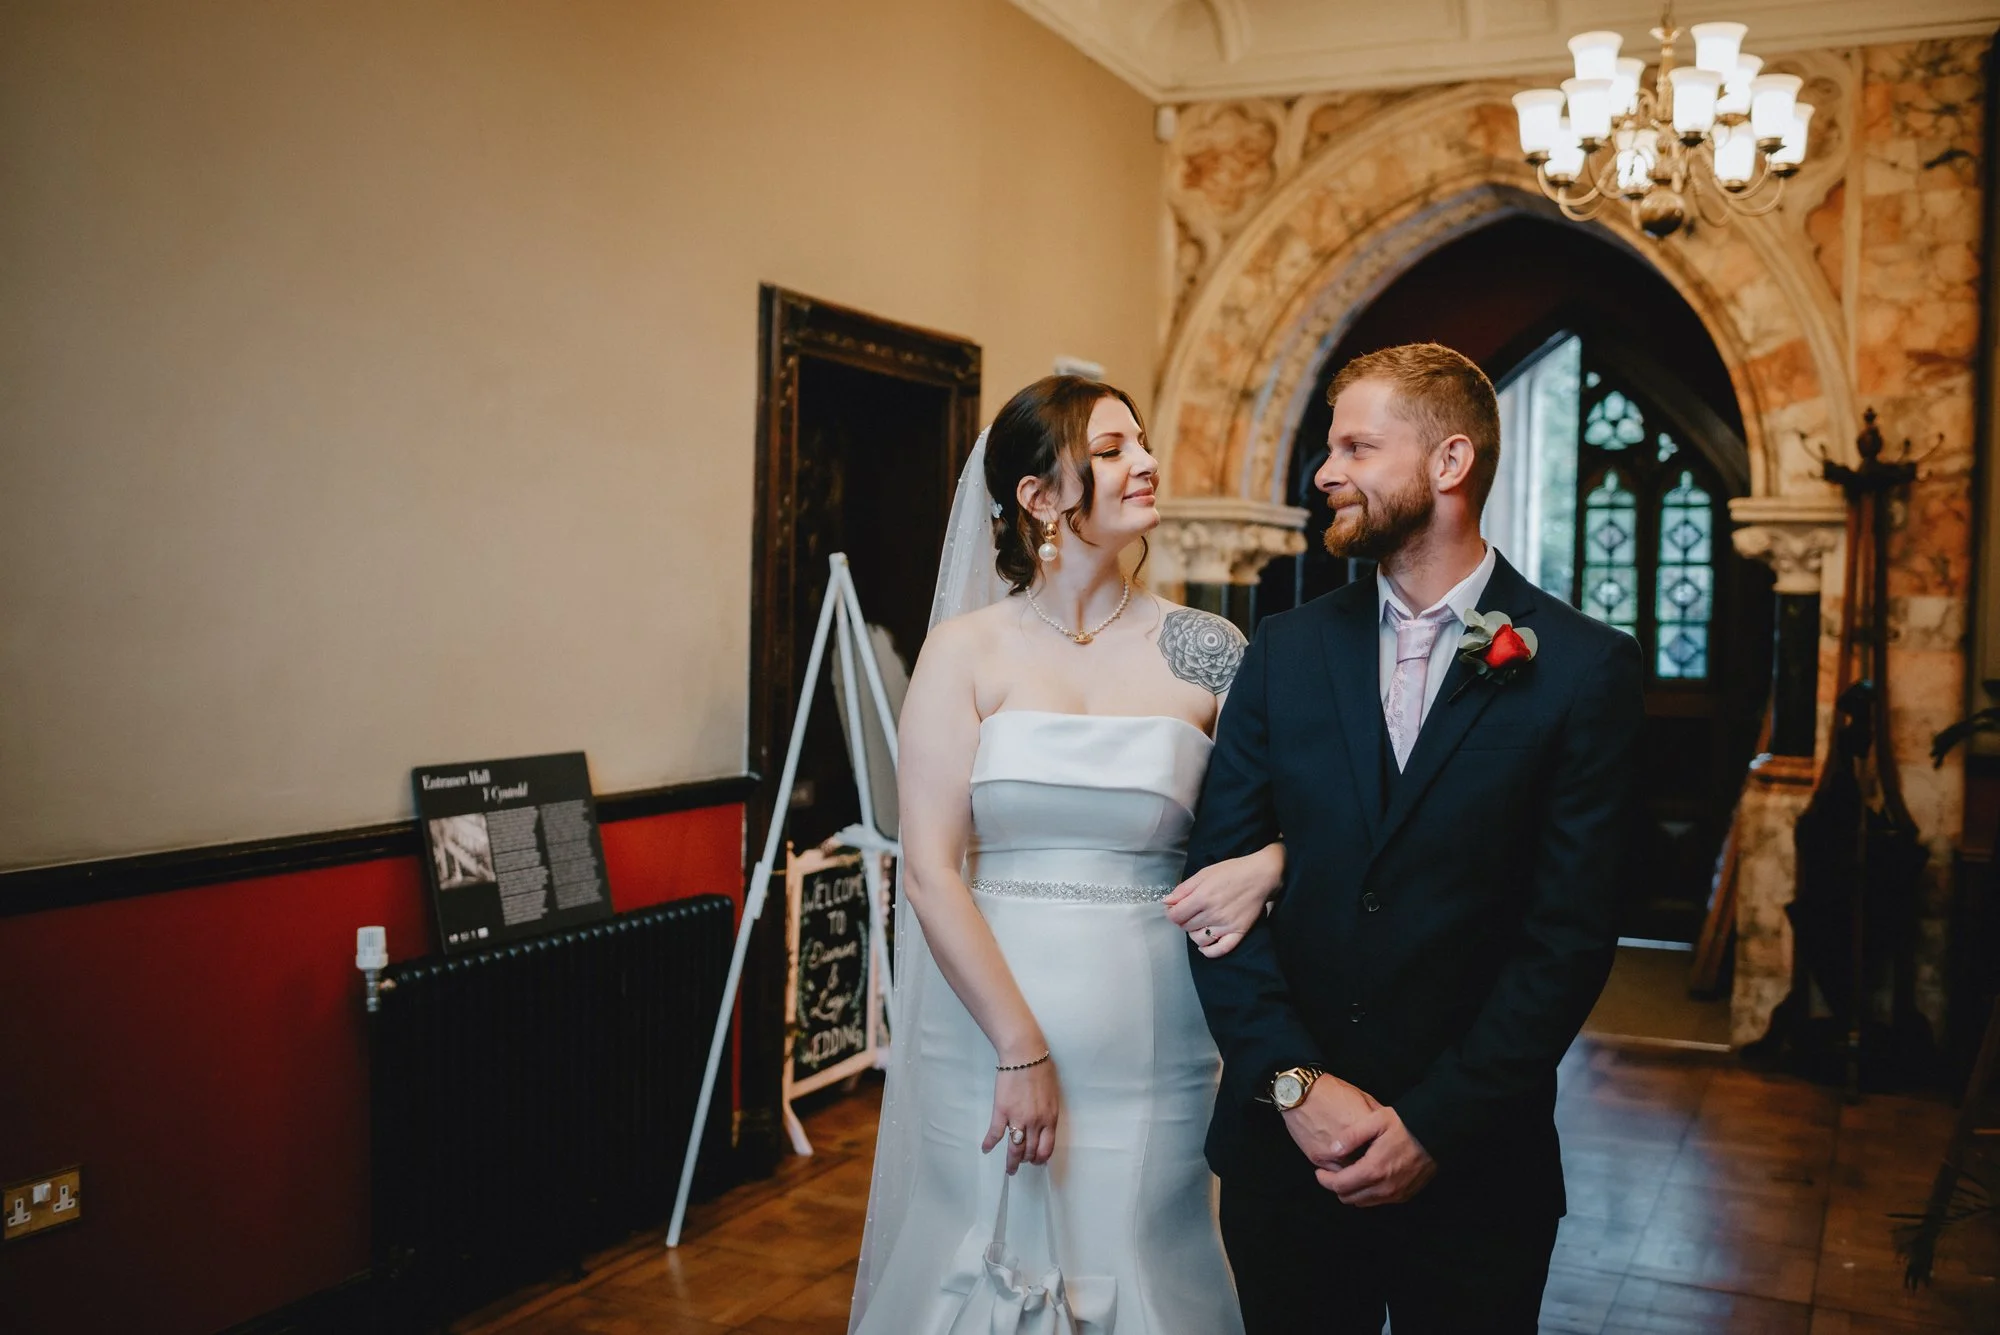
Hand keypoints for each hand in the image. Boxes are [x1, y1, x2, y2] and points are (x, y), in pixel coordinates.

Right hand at [983, 1056, 1059, 1173]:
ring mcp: (1018, 1118)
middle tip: (1022, 1164)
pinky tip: (986, 1149)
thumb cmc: (1041, 1070)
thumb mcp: (1052, 1096)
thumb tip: (1044, 1125)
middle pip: (1031, 1151)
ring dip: (1012, 1162)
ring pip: (1015, 1149)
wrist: (1025, 1055)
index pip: (1047, 1148)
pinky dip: (989, 1143)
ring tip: (1009, 1169)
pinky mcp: (1002, 1111)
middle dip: (1027, 1161)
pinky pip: (995, 1134)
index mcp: (1049, 1118)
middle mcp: (1035, 1123)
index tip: (1036, 1161)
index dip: (1041, 1158)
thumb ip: (1048, 1113)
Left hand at [1165, 842, 1283, 957]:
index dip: (1171, 913)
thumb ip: (1183, 889)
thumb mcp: (1204, 873)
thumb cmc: (1232, 871)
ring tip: (1198, 924)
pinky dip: (1209, 951)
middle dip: (1183, 920)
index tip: (1174, 909)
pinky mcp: (1238, 932)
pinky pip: (1220, 950)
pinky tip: (1204, 945)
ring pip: (1199, 939)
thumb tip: (1166, 902)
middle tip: (1189, 913)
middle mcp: (1213, 913)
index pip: (1176, 916)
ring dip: (1193, 934)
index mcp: (1202, 897)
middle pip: (1186, 927)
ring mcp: (1226, 925)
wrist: (1261, 876)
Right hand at [1280, 1075, 1378, 1168]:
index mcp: (1362, 1127)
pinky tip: (1342, 1159)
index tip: (1384, 1152)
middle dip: (1370, 1164)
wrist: (1298, 1093)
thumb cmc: (1330, 1091)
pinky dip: (1339, 1169)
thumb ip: (1375, 1117)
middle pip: (1366, 1165)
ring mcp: (1331, 1153)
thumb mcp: (1360, 1097)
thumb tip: (1389, 1128)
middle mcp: (1348, 1144)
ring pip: (1350, 1173)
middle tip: (1372, 1161)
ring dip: (1354, 1169)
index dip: (1383, 1153)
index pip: (1380, 1151)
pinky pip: (1334, 1172)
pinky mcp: (1317, 1157)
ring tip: (1357, 1161)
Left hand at [1316, 1107, 1435, 1205]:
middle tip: (1332, 1172)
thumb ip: (1351, 1136)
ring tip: (1349, 1173)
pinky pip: (1379, 1201)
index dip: (1324, 1180)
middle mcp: (1384, 1188)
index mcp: (1373, 1170)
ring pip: (1363, 1203)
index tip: (1319, 1171)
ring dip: (1352, 1191)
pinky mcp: (1406, 1195)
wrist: (1437, 1133)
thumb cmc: (1405, 1124)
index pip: (1339, 1185)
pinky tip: (1367, 1177)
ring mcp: (1396, 1194)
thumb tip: (1331, 1150)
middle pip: (1349, 1199)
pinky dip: (1368, 1193)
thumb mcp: (1376, 1120)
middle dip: (1337, 1186)